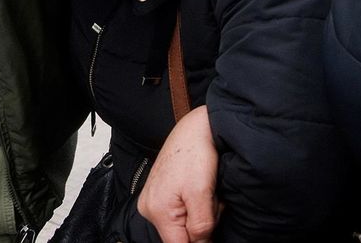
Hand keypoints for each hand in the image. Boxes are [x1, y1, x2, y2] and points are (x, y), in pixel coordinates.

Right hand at [138, 106, 220, 242]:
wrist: (193, 128)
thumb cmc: (195, 153)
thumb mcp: (202, 193)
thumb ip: (201, 226)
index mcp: (158, 211)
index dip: (200, 241)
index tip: (211, 222)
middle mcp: (149, 208)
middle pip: (180, 236)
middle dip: (201, 225)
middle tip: (212, 201)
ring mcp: (152, 200)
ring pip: (182, 225)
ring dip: (199, 215)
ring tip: (206, 192)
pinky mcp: (159, 194)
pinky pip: (179, 213)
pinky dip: (193, 207)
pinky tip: (199, 191)